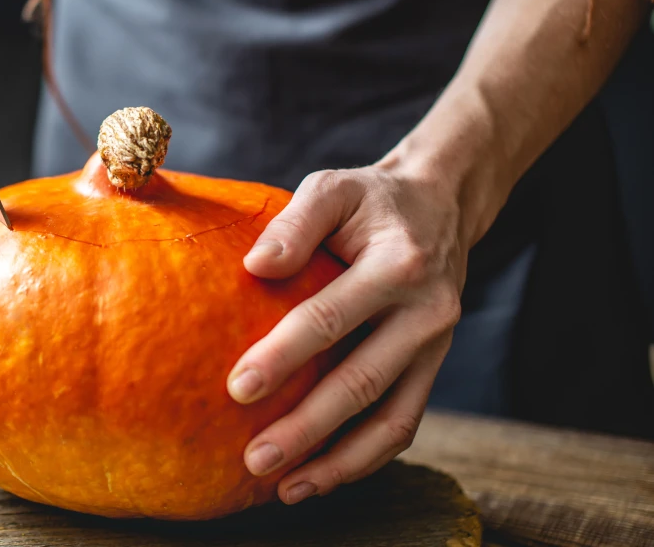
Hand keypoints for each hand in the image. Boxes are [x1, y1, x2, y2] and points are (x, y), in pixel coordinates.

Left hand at [229, 161, 466, 504]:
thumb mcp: (334, 189)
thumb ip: (295, 223)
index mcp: (399, 265)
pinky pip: (402, 423)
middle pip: (362, 382)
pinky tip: (319, 477)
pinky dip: (363, 458)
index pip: (331, 319)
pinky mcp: (432, 367)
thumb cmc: (370, 201)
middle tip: (254, 460)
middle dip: (306, 428)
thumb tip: (255, 266)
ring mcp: (436, 346)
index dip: (284, 356)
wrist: (442, 207)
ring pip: (391, 419)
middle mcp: (427, 313)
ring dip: (339, 463)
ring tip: (285, 490)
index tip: (237, 389)